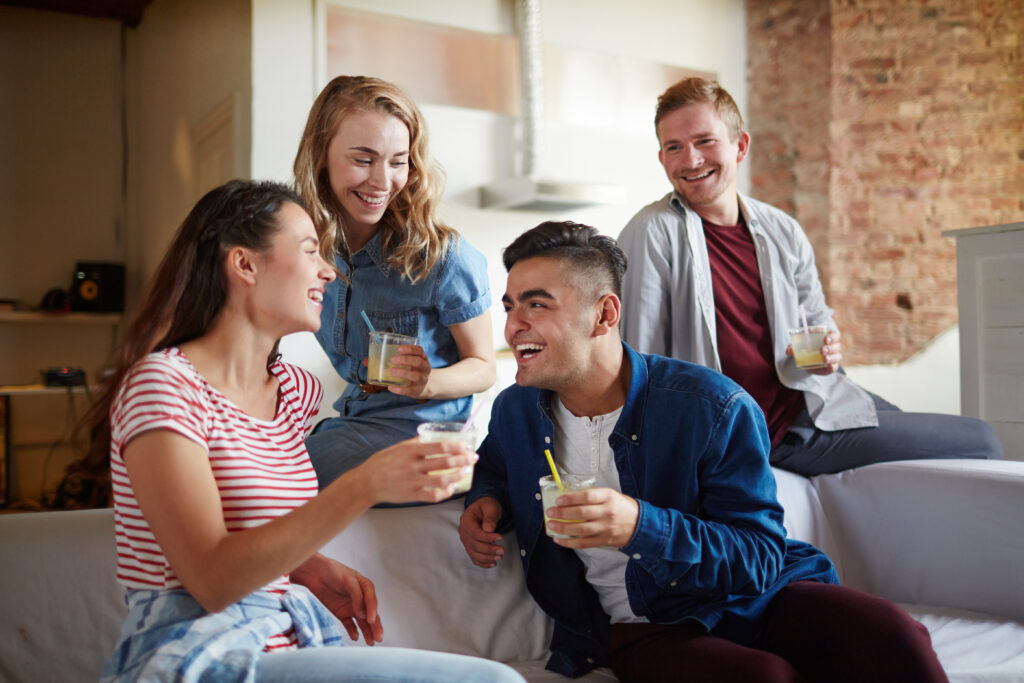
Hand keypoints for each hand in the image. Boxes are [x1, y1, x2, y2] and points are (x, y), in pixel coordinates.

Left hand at [291, 554, 382, 644]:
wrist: (316, 573)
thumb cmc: (334, 572)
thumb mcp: (349, 581)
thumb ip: (357, 597)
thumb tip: (362, 614)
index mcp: (366, 588)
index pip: (372, 602)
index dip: (373, 611)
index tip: (371, 620)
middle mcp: (361, 599)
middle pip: (371, 615)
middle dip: (375, 627)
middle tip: (378, 638)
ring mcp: (351, 606)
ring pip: (362, 622)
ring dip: (367, 632)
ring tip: (371, 642)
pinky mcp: (342, 613)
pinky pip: (349, 624)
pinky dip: (352, 631)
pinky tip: (355, 637)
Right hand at [356, 437, 476, 504]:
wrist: (367, 483)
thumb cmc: (382, 462)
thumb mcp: (398, 447)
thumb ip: (415, 442)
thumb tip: (432, 436)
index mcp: (410, 450)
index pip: (440, 447)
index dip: (457, 447)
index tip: (467, 446)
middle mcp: (413, 466)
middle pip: (445, 462)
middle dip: (463, 460)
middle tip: (473, 458)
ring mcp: (413, 482)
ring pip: (443, 479)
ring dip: (458, 475)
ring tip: (467, 471)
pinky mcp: (412, 495)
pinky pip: (434, 496)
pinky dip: (446, 492)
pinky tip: (452, 487)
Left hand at [386, 345, 431, 397]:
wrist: (423, 387)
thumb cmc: (413, 371)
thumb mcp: (411, 363)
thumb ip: (399, 359)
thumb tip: (374, 358)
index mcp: (423, 359)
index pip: (419, 351)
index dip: (410, 349)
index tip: (399, 349)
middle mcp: (425, 368)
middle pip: (418, 362)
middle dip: (405, 360)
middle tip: (392, 360)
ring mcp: (422, 380)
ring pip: (416, 376)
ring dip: (403, 373)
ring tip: (392, 371)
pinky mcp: (417, 390)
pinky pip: (409, 390)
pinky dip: (399, 389)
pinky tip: (390, 387)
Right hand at [458, 497, 503, 567]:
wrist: (484, 509)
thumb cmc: (487, 506)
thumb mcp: (490, 507)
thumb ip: (490, 517)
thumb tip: (489, 529)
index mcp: (466, 520)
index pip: (474, 533)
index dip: (487, 538)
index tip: (500, 537)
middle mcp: (463, 531)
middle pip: (474, 545)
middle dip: (488, 550)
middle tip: (502, 551)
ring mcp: (466, 540)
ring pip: (473, 553)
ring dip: (487, 558)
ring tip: (499, 557)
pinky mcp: (470, 546)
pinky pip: (474, 557)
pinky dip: (482, 563)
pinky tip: (492, 563)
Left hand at [545, 487, 638, 548]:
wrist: (641, 525)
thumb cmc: (622, 507)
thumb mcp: (611, 495)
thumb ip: (593, 497)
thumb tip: (568, 498)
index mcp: (608, 497)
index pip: (587, 496)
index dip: (571, 498)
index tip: (558, 500)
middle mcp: (607, 512)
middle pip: (581, 513)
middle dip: (563, 513)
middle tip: (550, 512)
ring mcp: (606, 528)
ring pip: (581, 529)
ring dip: (563, 528)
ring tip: (551, 525)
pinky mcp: (604, 540)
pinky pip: (584, 543)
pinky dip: (570, 543)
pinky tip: (559, 540)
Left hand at [785, 329, 841, 374]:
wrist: (808, 362)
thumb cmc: (807, 349)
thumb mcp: (800, 346)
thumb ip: (793, 347)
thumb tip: (787, 351)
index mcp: (828, 338)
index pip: (835, 335)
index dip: (832, 337)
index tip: (825, 339)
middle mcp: (833, 347)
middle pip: (837, 346)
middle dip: (830, 348)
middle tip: (822, 350)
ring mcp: (834, 357)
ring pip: (837, 356)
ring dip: (831, 357)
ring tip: (824, 358)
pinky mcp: (832, 367)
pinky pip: (835, 366)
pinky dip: (833, 366)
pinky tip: (830, 365)